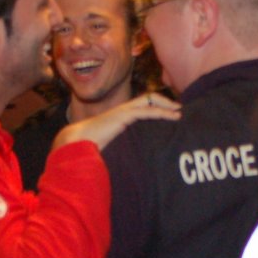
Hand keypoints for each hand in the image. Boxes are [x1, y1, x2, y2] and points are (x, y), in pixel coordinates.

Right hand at [53, 92, 180, 150]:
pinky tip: (172, 117)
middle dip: (165, 101)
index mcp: (120, 115)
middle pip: (148, 98)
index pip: (141, 105)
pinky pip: (147, 110)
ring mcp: (124, 110)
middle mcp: (123, 110)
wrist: (78, 142)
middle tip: (179, 109)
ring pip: (150, 100)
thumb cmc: (90, 146)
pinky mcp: (124, 115)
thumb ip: (122, 145)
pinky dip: (162, 112)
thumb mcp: (111, 145)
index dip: (156, 106)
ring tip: (179, 112)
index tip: (169, 114)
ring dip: (167, 105)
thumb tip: (130, 159)